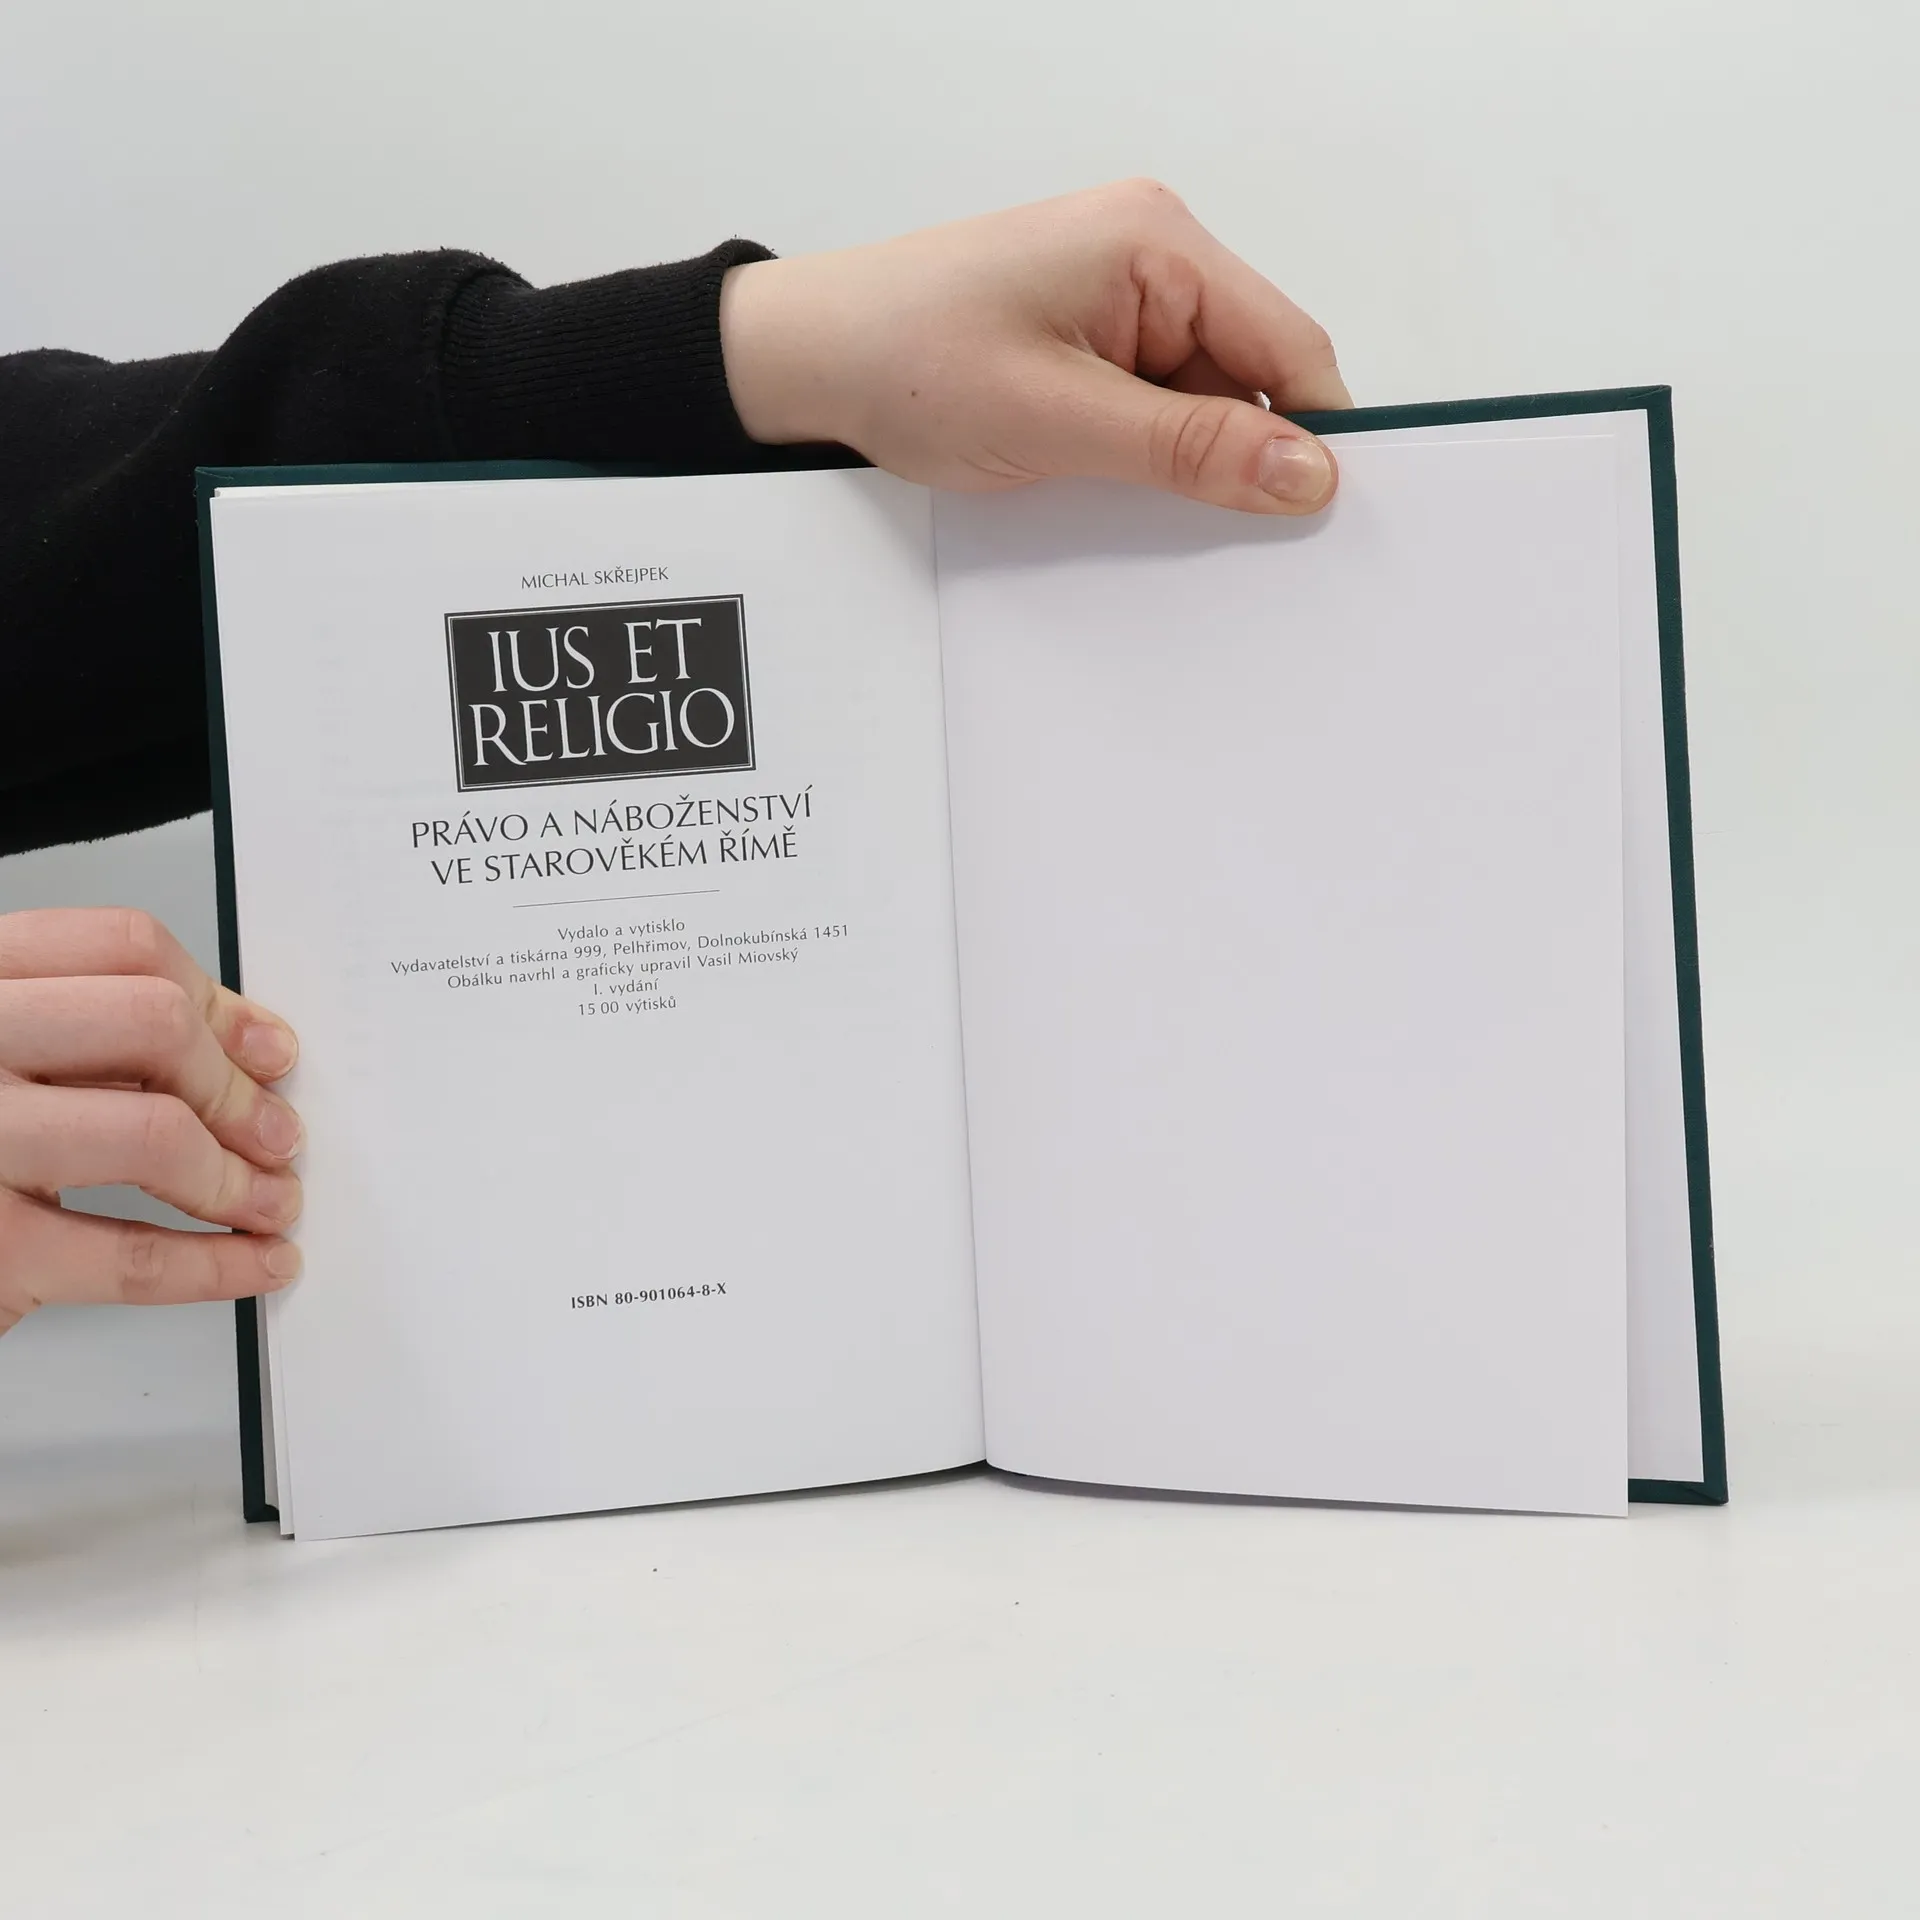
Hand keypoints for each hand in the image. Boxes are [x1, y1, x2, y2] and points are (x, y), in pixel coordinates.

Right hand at [0, 908, 303, 1335]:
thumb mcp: (8, 1059)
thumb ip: (103, 1035)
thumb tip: (255, 1048)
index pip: (123, 947)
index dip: (218, 1002)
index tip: (267, 1051)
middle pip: (151, 1023)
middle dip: (235, 1088)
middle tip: (276, 1135)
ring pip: (153, 1133)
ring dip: (239, 1179)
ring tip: (272, 1201)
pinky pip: (130, 1254)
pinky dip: (216, 1264)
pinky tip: (254, 1261)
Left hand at [720, 178, 1350, 515]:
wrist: (805, 357)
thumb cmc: (906, 359)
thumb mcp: (1059, 419)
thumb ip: (1189, 448)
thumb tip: (1307, 473)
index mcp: (1159, 243)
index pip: (1289, 346)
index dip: (1315, 434)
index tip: (1321, 519)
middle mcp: (1151, 255)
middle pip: (1251, 376)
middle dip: (1239, 456)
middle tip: (1217, 539)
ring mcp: (1119, 296)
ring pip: (1202, 399)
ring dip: (1181, 461)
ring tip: (1121, 499)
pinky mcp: (1088, 336)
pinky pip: (1152, 404)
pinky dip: (1143, 454)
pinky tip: (1103, 486)